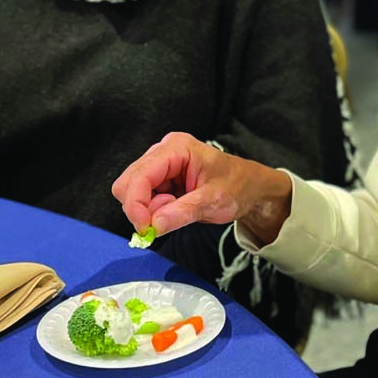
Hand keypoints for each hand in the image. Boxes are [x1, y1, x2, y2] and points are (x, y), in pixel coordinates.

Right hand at [112, 132, 292, 246]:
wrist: (250, 187)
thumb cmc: (238, 186)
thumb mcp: (214, 201)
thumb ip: (183, 212)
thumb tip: (153, 226)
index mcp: (176, 148)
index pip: (139, 176)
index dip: (135, 204)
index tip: (145, 229)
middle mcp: (163, 152)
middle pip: (128, 184)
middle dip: (142, 208)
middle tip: (168, 217)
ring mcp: (159, 165)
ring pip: (132, 193)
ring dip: (149, 210)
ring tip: (179, 208)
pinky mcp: (160, 178)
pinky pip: (143, 199)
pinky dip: (154, 210)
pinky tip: (175, 207)